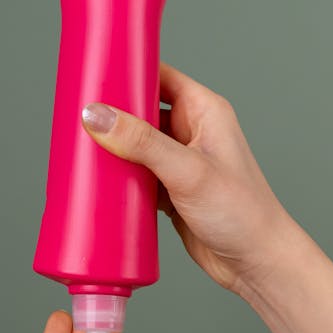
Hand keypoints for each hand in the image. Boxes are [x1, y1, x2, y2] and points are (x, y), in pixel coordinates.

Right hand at [82, 61, 296, 291]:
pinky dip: (119, 176)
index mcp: (205, 110)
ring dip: (113, 147)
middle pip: (142, 109)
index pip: (160, 75)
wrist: (256, 262)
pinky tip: (98, 179)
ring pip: (136, 144)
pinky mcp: (170, 189)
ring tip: (80, 146)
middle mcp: (193, 131)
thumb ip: (141, 142)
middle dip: (113, 113)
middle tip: (77, 114)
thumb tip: (98, 116)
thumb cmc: (241, 212)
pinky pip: (136, 173)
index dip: (129, 70)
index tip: (95, 72)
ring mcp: (180, 161)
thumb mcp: (187, 171)